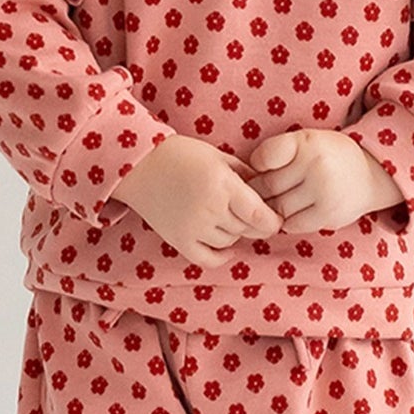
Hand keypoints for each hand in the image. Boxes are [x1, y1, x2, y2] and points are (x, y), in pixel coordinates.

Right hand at [109, 134, 284, 268]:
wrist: (140, 165)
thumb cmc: (182, 154)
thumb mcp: (218, 156)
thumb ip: (245, 175)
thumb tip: (267, 194)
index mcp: (222, 185)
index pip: (258, 216)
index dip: (271, 222)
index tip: (274, 219)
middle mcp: (209, 209)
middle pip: (245, 229)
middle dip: (253, 224)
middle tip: (250, 214)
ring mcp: (193, 228)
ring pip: (229, 242)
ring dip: (234, 233)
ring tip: (227, 217)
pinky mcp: (179, 240)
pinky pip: (208, 259)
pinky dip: (221, 256)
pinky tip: (225, 246)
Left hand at [242, 129, 405, 230]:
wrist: (371, 174)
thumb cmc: (327, 157)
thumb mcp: (306, 142)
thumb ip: (277, 154)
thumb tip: (242, 182)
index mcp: (307, 142)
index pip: (263, 158)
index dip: (255, 167)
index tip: (261, 169)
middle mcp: (316, 166)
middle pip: (267, 187)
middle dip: (259, 192)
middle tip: (261, 193)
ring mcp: (323, 193)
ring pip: (278, 208)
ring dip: (272, 209)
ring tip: (277, 202)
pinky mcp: (328, 215)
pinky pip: (292, 225)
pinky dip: (288, 221)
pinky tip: (293, 212)